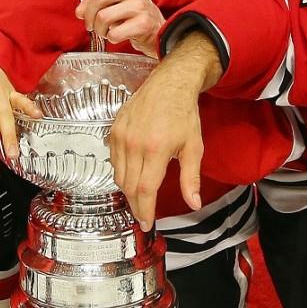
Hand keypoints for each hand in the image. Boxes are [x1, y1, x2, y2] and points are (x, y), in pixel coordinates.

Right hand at [108, 54, 209, 227]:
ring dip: (128, 190)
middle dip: (136, 205)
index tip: (147, 223)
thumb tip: (193, 204)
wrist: (168, 84)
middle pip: (129, 186)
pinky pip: (112, 160)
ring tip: (139, 197)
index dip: (145, 210)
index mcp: (156, 149)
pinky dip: (121, 172)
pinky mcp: (113, 130)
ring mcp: (121, 136)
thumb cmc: (183, 114)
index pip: (145, 189)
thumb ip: (191, 178)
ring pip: (118, 175)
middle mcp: (134, 143)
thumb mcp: (193, 147)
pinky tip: (132, 174)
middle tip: (143, 215)